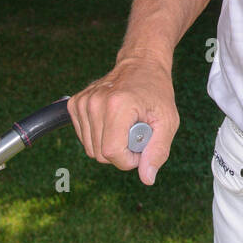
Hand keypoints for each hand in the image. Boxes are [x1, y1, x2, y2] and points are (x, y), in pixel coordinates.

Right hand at [67, 55, 179, 185]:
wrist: (141, 63)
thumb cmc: (157, 92)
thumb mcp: (168, 121)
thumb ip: (158, 151)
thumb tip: (147, 178)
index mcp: (118, 105)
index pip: (112, 153)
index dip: (129, 160)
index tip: (142, 148)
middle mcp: (95, 102)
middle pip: (100, 154)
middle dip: (121, 153)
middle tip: (136, 134)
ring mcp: (82, 102)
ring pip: (91, 149)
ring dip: (110, 145)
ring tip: (125, 125)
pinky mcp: (74, 104)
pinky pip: (84, 138)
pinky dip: (99, 136)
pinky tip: (112, 122)